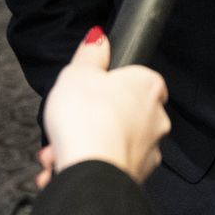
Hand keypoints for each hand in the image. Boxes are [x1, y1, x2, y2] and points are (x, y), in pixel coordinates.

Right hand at [41, 28, 170, 182]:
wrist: (90, 173)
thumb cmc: (87, 119)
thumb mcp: (78, 73)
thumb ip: (90, 54)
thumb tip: (98, 38)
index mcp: (148, 87)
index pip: (140, 79)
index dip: (113, 85)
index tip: (93, 91)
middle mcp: (156, 118)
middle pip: (123, 114)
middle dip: (90, 121)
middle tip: (68, 123)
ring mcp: (149, 150)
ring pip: (113, 143)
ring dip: (86, 146)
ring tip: (57, 151)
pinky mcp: (137, 177)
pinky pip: (109, 168)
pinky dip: (88, 168)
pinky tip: (63, 168)